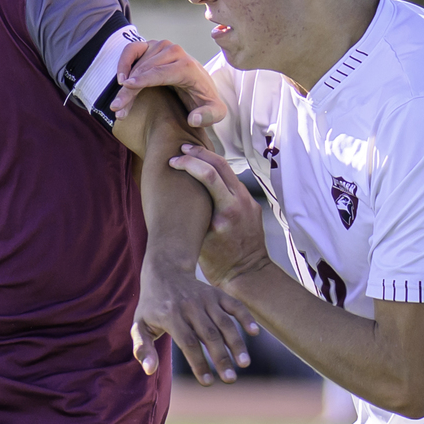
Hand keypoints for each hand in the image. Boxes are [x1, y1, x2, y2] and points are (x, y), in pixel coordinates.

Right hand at [111, 39, 226, 127]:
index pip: (161, 72)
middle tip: (116, 108)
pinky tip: (120, 79)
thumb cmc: (204, 98)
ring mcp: (161, 47)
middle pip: (145, 71)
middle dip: (129, 90)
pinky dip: (123, 62)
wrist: (200, 83)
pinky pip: (131, 50)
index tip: (127, 87)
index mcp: (187, 67)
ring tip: (118, 104)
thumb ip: (209, 116)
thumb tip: (193, 119)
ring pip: (136, 64)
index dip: (144, 80)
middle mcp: (174, 52)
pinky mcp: (151, 45)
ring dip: (124, 83)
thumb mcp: (215, 111)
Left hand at [131, 253, 257, 383]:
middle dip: (221, 358)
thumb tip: (150, 370)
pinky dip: (246, 317)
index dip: (199, 363)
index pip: (188, 343)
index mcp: (171, 316)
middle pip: (210, 335)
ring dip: (237, 343)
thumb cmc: (152, 305)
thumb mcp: (139, 325)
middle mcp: (191, 307)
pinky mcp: (217, 293)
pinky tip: (255, 332)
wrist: (165, 271)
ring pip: (225, 323)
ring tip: (244, 364)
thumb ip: (142, 349)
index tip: (208, 382)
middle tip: (230, 380)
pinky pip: (235, 305)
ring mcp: (206, 299)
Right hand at [169, 145, 271, 288]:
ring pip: (229, 170)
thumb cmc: (219, 263)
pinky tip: (205, 174)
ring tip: (191, 155)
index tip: (173, 162)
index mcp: (228, 211)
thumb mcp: (201, 239)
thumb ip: (195, 215)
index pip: (209, 174)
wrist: (247, 274)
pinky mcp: (250, 204)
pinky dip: (217, 173)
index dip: (189, 164)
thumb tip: (177, 196)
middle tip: (182, 149)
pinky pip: (232, 182)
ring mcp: (248, 201)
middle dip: (199, 153)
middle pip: (221, 164)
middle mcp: (241, 202)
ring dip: (209, 160)